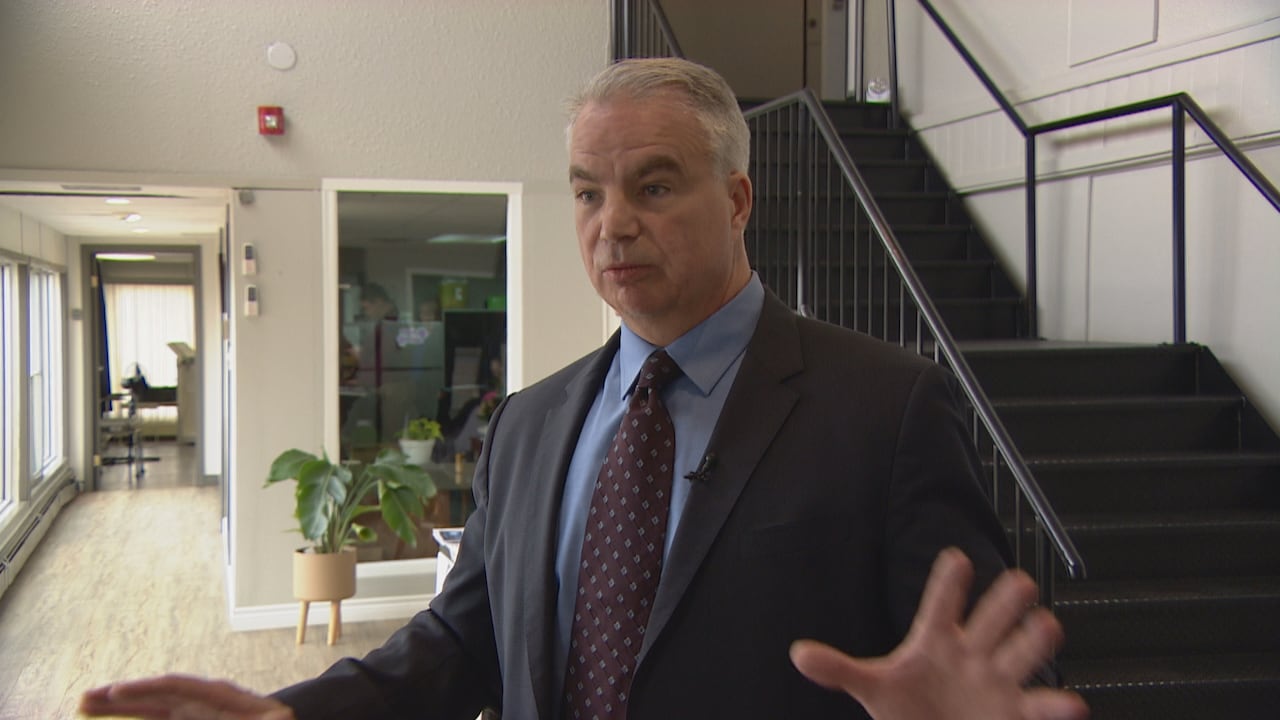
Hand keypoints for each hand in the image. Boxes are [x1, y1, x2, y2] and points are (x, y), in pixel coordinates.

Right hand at [80, 674, 294, 719]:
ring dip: (120, 709)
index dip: (145, 688)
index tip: (116, 692)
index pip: (176, 687)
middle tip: (83, 699)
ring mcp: (193, 714)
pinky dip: (137, 719)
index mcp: (219, 695)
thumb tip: (254, 715)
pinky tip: (116, 718)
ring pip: (150, 709)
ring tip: (85, 705)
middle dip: (120, 697)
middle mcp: (201, 702)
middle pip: (154, 695)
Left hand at [790, 548, 1088, 719]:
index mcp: (937, 639)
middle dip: (1005, 601)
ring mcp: (998, 681)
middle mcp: (974, 652)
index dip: (948, 582)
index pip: (940, 604)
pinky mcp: (1016, 713)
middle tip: (1018, 582)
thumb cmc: (911, 708)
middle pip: (992, 618)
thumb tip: (797, 654)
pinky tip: (1070, 704)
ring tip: (1047, 625)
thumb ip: (839, 669)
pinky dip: (1056, 707)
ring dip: (1036, 639)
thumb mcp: (875, 688)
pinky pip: (1039, 707)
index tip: (954, 557)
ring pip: (1023, 652)